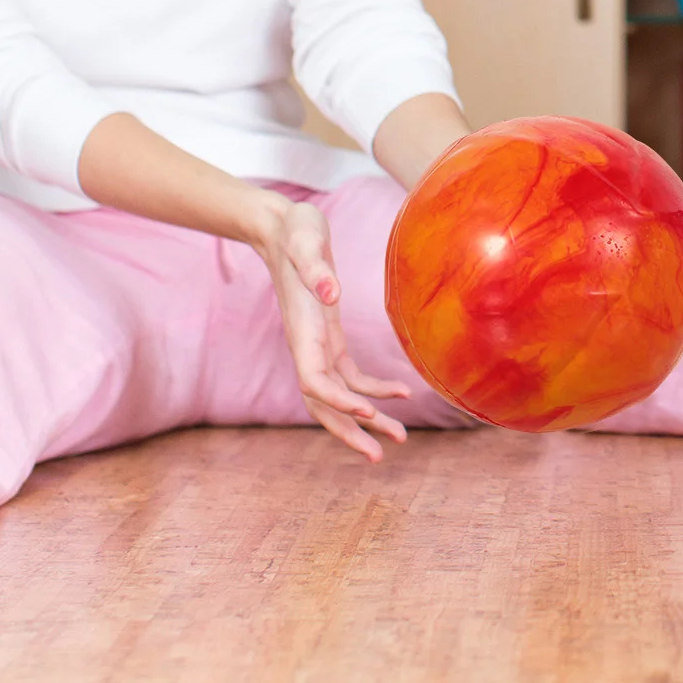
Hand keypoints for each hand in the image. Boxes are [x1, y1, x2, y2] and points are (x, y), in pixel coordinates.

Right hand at [251, 196, 411, 460]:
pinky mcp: (329, 337)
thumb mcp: (307, 243)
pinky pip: (349, 374)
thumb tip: (331, 291)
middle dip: (349, 431)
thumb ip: (317, 268)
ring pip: (336, 396)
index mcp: (301, 331)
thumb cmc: (296, 232)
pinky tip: (399, 395)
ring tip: (398, 438)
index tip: (368, 414)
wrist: (284, 227)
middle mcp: (306, 345)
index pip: (314, 380)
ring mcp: (316, 344)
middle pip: (322, 402)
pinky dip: (371, 388)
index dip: (338, 401)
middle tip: (380, 454)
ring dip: (364, 420)